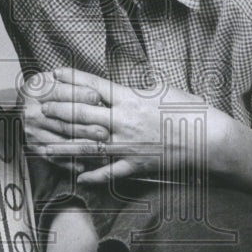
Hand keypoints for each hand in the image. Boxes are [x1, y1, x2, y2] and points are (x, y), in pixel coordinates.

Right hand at [21, 70, 109, 171]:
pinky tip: (85, 164)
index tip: (98, 98)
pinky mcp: (33, 146)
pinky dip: (69, 163)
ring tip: (101, 150)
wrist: (22, 104)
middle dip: (85, 127)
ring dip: (82, 147)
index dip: (80, 95)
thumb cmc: (45, 90)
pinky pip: (53, 157)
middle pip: (62, 121)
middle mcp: (31, 112)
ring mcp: (32, 131)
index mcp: (35, 91)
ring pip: (60, 142)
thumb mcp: (52, 79)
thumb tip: (96, 95)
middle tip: (105, 132)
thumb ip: (70, 82)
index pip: (60, 93)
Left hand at [31, 67, 218, 183]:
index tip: (54, 74)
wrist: (209, 139)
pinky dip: (93, 176)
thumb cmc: (190, 111)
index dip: (71, 80)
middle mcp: (124, 121)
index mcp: (131, 99)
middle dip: (59, 112)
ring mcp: (128, 145)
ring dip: (63, 146)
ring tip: (44, 145)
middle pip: (83, 115)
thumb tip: (125, 85)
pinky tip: (77, 177)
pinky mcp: (136, 164)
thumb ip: (139, 89)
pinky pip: (109, 172)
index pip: (93, 86)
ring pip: (88, 146)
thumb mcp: (163, 90)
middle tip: (42, 109)